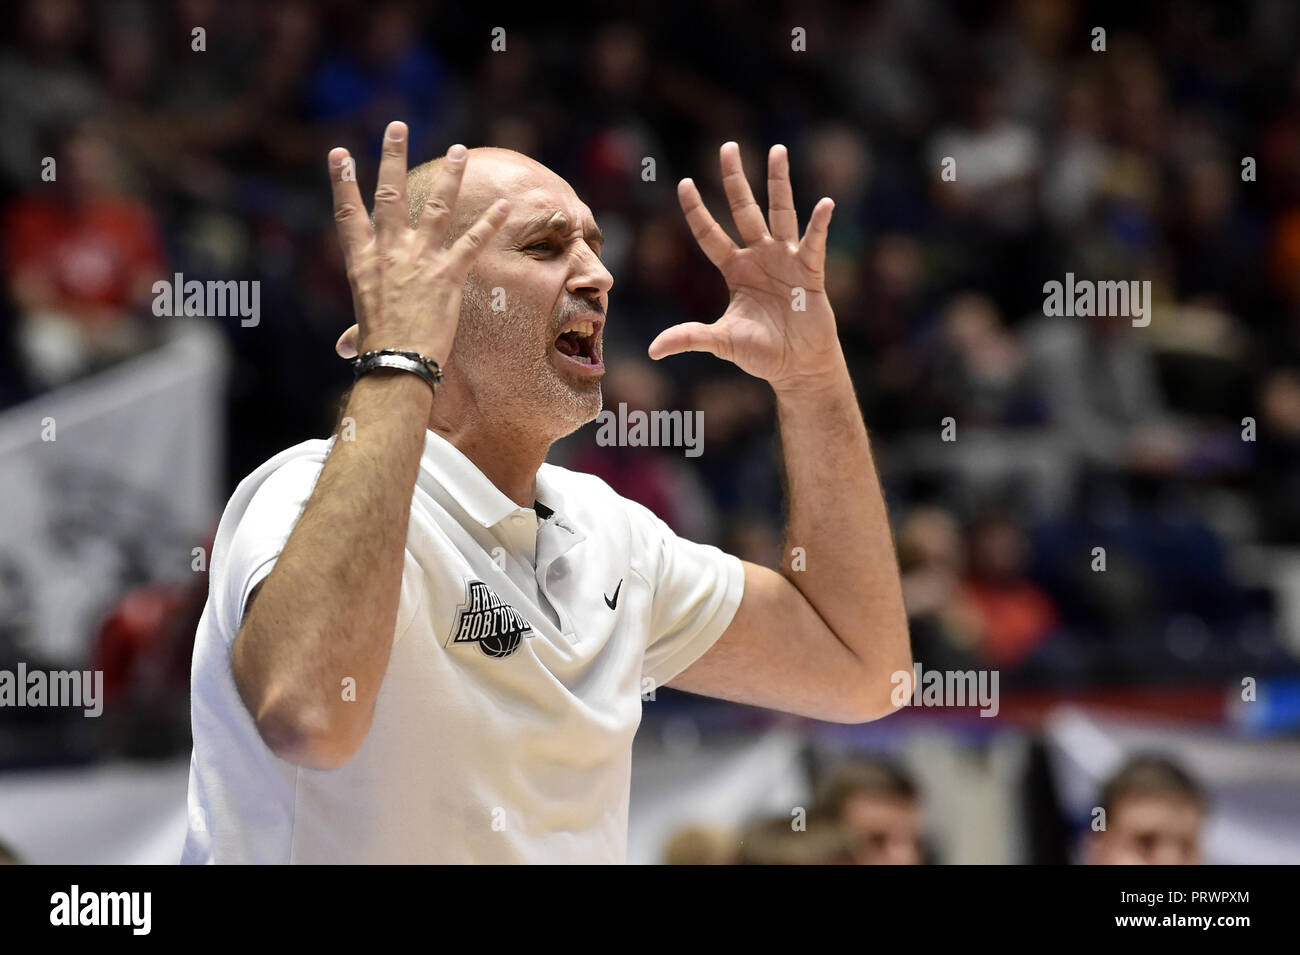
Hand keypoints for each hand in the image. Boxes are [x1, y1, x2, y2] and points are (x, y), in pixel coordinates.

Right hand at [328, 123, 508, 363]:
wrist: (398, 361)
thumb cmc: (378, 349)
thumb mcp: (362, 330)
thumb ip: (357, 331)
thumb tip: (346, 348)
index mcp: (362, 262)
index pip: (347, 213)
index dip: (342, 181)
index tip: (339, 153)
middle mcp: (389, 251)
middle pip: (389, 194)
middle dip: (392, 157)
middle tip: (397, 127)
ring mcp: (420, 258)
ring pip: (435, 206)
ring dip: (449, 176)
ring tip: (458, 150)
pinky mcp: (448, 273)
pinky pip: (473, 241)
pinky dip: (489, 223)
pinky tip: (503, 204)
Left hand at [648, 142, 842, 391]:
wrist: (798, 366)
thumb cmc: (762, 353)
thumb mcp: (722, 342)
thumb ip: (690, 338)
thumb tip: (653, 351)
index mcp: (735, 270)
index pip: (710, 233)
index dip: (697, 210)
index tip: (684, 182)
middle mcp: (759, 257)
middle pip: (744, 210)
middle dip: (735, 179)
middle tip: (728, 147)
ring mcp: (786, 260)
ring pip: (781, 212)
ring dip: (779, 183)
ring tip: (777, 150)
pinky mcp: (810, 271)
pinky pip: (813, 242)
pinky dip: (819, 224)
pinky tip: (824, 203)